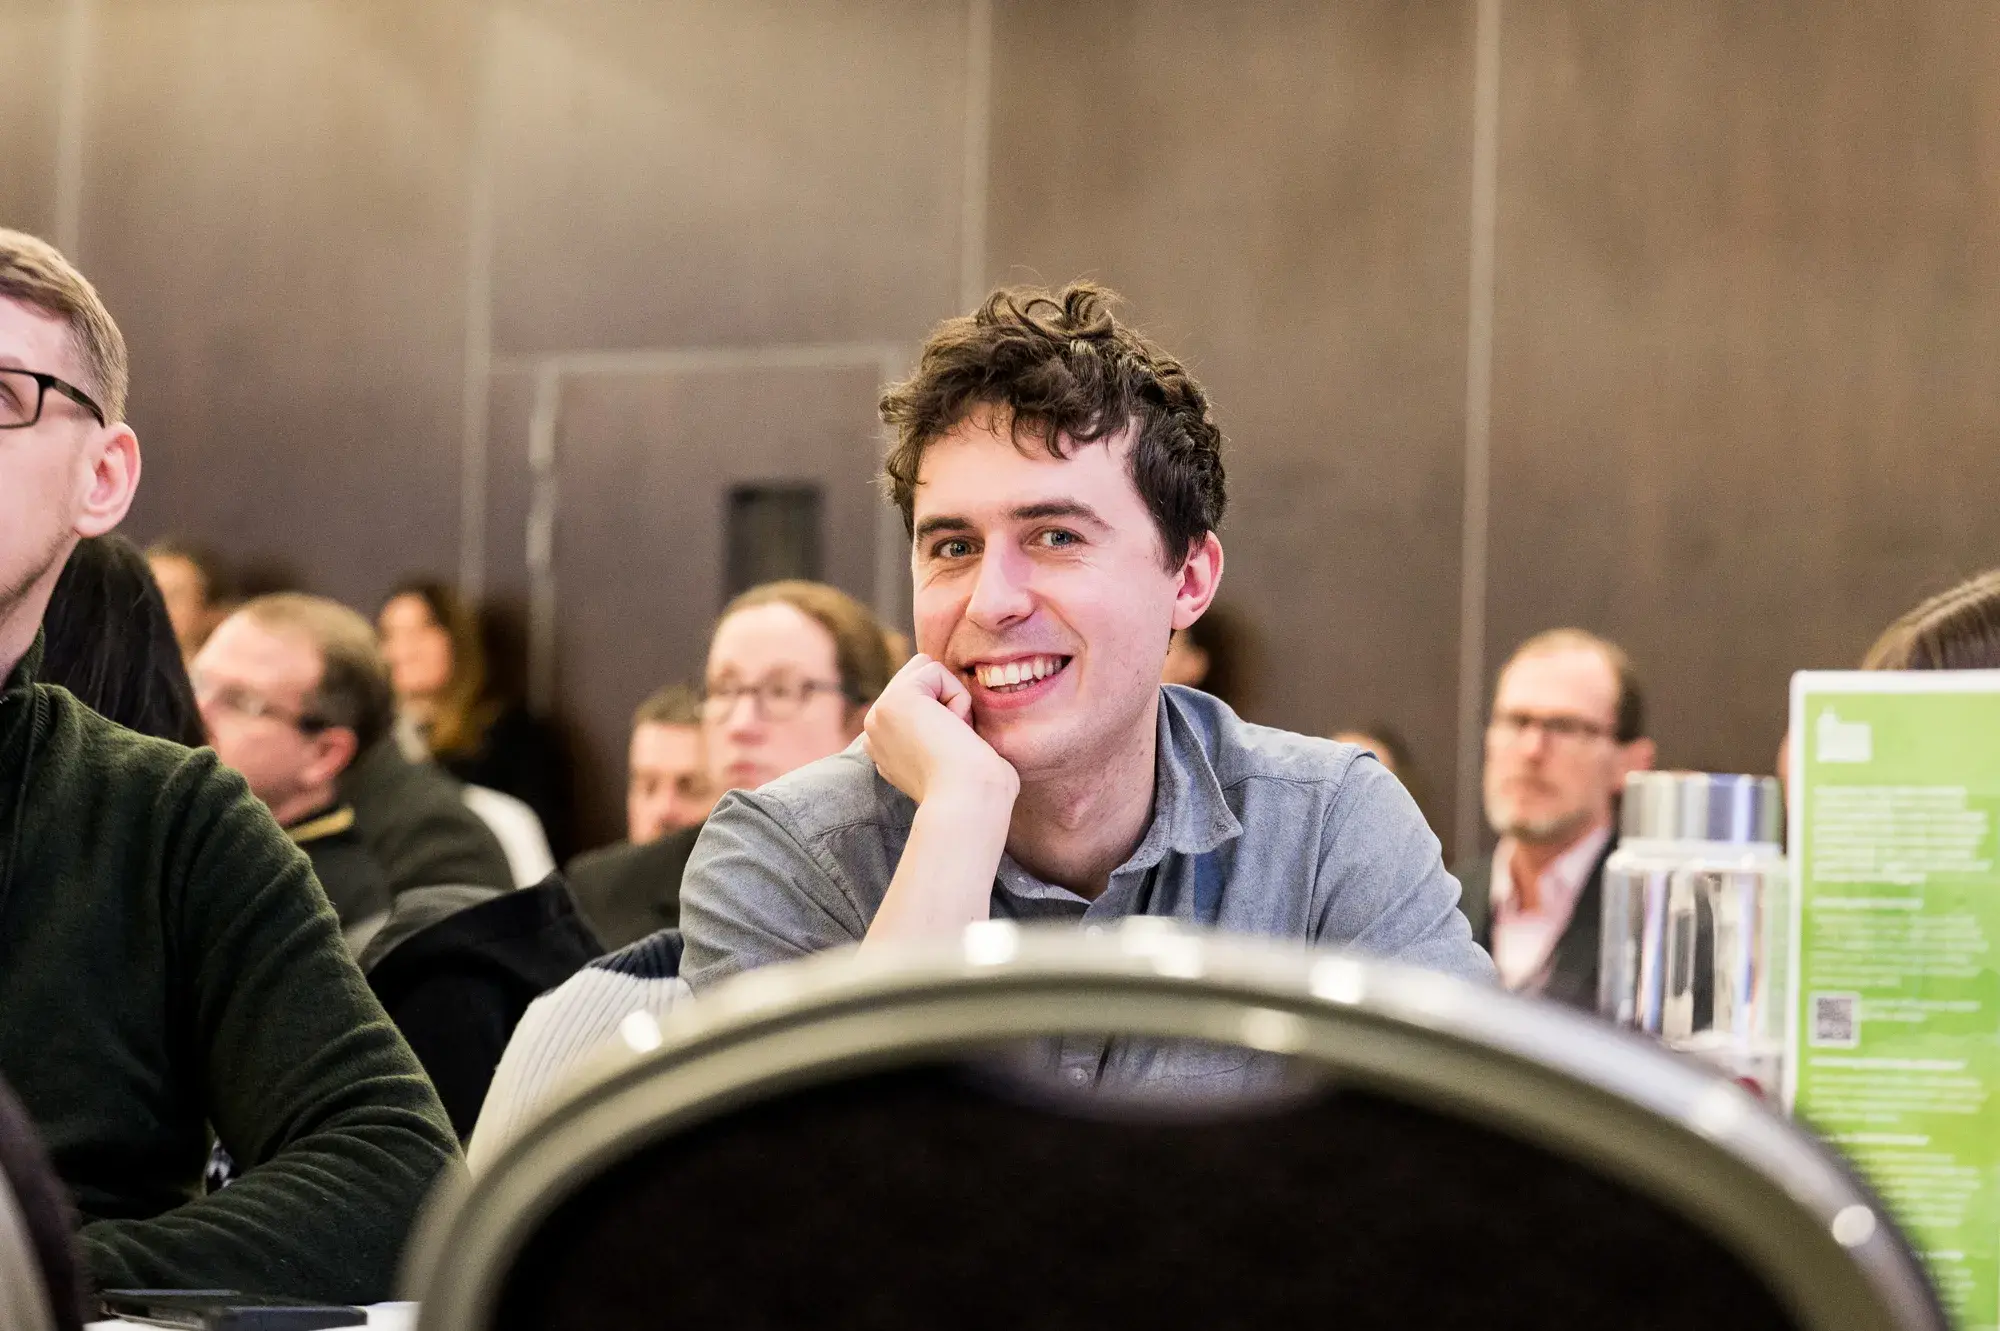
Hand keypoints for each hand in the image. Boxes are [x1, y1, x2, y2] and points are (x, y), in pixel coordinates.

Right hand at [862, 653, 1019, 808]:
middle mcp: (875, 730)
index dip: (946, 713)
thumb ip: (943, 734)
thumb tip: (956, 718)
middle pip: (920, 677)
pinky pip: (936, 670)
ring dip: (953, 700)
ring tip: (952, 737)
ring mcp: (880, 713)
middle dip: (948, 702)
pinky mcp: (896, 698)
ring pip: (927, 669)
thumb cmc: (976, 791)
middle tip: (953, 744)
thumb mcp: (951, 758)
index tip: (951, 753)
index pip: (917, 698)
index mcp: (885, 746)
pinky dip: (957, 697)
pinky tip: (953, 730)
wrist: (969, 803)